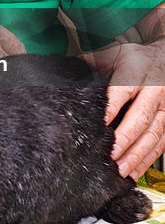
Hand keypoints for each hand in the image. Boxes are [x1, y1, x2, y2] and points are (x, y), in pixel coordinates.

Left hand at [83, 37, 164, 177]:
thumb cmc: (137, 58)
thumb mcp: (115, 53)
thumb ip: (93, 61)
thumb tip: (68, 67)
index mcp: (136, 71)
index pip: (121, 92)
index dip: (110, 109)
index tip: (98, 125)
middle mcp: (153, 90)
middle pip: (140, 118)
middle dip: (125, 139)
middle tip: (111, 156)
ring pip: (153, 135)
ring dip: (137, 155)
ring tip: (121, 170)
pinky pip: (161, 144)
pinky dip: (147, 159)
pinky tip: (135, 170)